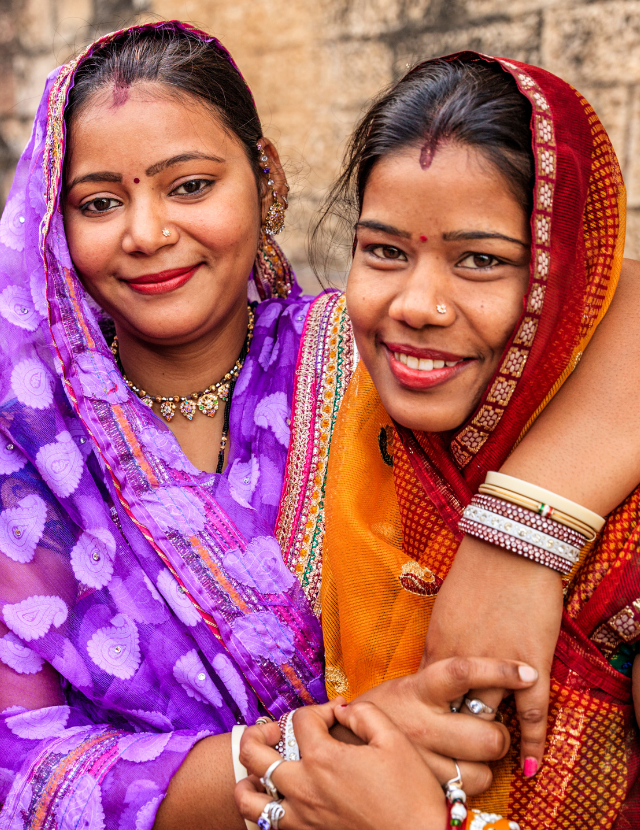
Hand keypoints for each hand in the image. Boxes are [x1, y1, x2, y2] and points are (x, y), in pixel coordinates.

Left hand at [236, 700, 447, 829]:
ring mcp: (300, 819)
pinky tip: (279, 798)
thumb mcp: (394, 740)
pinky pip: (266, 824)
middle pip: (253, 752)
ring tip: (264, 768)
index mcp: (324, 759)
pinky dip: (264, 808)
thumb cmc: (412, 793)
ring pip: (248, 797)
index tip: (338, 714)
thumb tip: (341, 709)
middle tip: (275, 730)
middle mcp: (303, 788)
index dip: (319, 708)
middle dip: (260, 732)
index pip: (299, 719)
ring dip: (250, 776)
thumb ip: (363, 714)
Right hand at [355, 655, 537, 792]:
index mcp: (419, 689)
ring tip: (470, 753)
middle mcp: (421, 724)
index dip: (500, 671)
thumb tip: (490, 667)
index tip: (529, 672)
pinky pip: (464, 792)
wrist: (341, 739)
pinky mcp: (421, 785)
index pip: (464, 673)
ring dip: (485, 764)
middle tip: (489, 728)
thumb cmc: (387, 708)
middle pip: (488, 735)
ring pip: (481, 771)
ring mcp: (421, 760)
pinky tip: (459, 770)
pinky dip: (469, 783)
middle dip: (498, 735)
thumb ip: (444, 680)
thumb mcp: (410, 684)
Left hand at [423, 535, 562, 775]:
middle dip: (451, 737)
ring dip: (488, 740)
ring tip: (488, 759)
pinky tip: (529, 766)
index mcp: (437, 647)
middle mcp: (462, 662)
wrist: (510, 545)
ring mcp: (496, 666)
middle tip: (452, 755)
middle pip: (451, 715)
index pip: (427, 698)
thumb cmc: (476, 570)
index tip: (427, 735)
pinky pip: (532, 715)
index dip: (428, 719)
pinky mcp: (530, 664)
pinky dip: (531, 743)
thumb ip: (442, 640)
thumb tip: (437, 664)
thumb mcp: (445, 607)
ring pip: (488, 719)